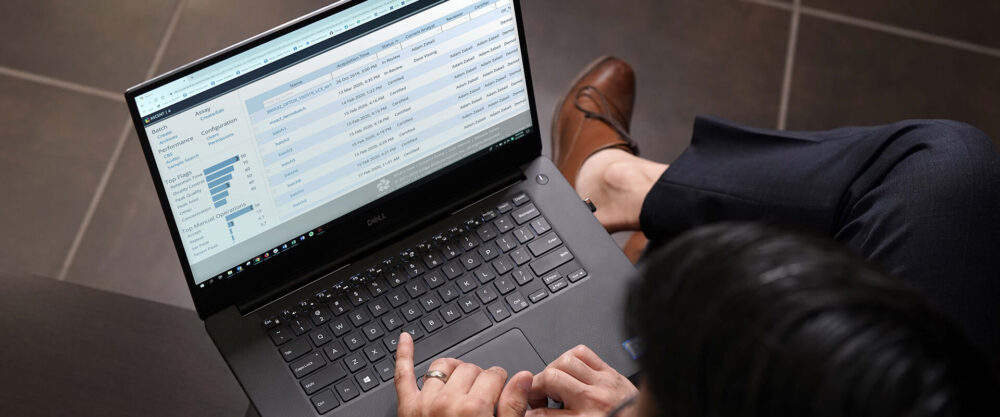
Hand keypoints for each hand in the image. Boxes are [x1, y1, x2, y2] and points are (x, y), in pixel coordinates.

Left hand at [395, 331, 533, 416]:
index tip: (502, 391)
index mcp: (475, 409)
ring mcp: (424, 403)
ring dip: (454, 371)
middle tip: (485, 396)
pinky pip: (403, 375)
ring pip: (443, 366)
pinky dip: (404, 355)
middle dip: (480, 378)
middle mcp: (448, 402)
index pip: (494, 374)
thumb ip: (513, 407)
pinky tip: (406, 339)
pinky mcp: (406, 408)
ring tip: (462, 382)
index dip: (501, 382)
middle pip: (471, 368)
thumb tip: (524, 377)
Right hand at [526, 345, 637, 416]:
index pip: (543, 414)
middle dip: (536, 386)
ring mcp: (603, 383)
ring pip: (566, 362)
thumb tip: (534, 414)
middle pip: (551, 379)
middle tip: (535, 396)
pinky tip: (568, 369)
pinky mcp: (611, 372)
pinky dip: (571, 358)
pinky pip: (585, 353)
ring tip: (551, 383)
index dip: (527, 413)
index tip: (524, 413)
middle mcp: (594, 400)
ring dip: (552, 370)